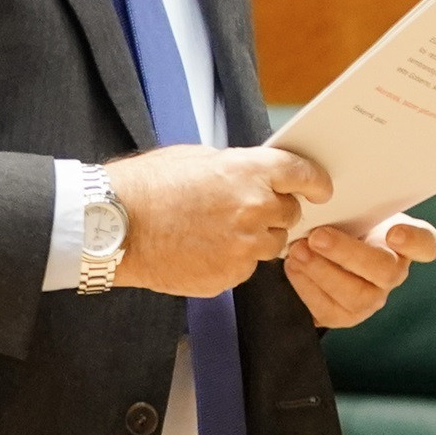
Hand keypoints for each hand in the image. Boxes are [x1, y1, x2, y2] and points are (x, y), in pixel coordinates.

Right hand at [109, 141, 330, 297]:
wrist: (114, 226)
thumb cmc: (149, 186)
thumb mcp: (199, 159)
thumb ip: (238, 169)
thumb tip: (259, 177)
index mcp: (249, 173)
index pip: (303, 175)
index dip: (315, 183)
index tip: (320, 189)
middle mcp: (254, 209)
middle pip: (289, 215)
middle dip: (275, 213)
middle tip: (246, 211)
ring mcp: (244, 247)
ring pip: (271, 245)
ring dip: (255, 239)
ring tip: (217, 232)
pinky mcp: (229, 275)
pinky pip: (245, 268)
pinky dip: (232, 261)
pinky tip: (203, 250)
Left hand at [285, 212, 435, 329]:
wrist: (320, 248)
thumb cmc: (342, 220)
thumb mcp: (352, 206)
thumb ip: (353, 202)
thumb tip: (327, 187)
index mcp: (406, 241)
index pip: (425, 244)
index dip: (414, 241)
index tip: (395, 233)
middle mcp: (394, 272)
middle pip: (385, 270)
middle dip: (348, 254)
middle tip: (318, 236)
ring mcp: (372, 297)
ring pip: (356, 295)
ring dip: (322, 271)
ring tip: (298, 250)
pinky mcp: (346, 315)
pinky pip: (329, 309)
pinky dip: (307, 286)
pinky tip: (294, 265)